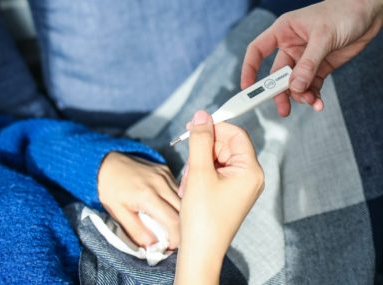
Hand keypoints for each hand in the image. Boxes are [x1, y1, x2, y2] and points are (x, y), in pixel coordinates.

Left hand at [98, 152, 180, 248]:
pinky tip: (169, 207)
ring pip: (184, 199)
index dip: (176, 237)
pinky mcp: (166, 170)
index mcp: (147, 196)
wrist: (106, 163)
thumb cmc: (110, 189)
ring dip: (181, 213)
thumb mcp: (118, 213)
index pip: (173, 220)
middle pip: (183, 210)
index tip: (171, 246)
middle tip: (173, 238)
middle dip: (181, 227)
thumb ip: (136, 231)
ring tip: (172, 224)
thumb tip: (153, 246)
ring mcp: (165, 174)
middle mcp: (160, 183)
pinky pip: (178, 189)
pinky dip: (177, 201)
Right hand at [174, 111, 263, 284]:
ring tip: (190, 184)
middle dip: (204, 151)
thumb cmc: (203, 217)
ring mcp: (240, 185)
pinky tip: (192, 189)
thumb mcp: (199, 173)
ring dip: (199, 165)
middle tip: (189, 166)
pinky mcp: (230, 192)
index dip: (215, 127)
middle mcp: (249, 176)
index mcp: (250, 170)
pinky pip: (215, 172)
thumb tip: (202, 116)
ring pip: (217, 158)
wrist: (200, 251)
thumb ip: (201, 140)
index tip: (194, 127)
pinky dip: (201, 175)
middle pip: (226, 146)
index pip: (236, 134)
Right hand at [242, 0, 382, 116]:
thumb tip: (294, 87)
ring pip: (294, 84)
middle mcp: (290, 47)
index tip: (247, 88)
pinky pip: (310, 87)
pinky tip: (318, 103)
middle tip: (283, 109)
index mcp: (283, 32)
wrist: (370, 12)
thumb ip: (308, 63)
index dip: (249, 69)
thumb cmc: (344, 12)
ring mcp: (304, 60)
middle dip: (279, 93)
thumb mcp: (324, 36)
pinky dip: (313, 96)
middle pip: (277, 75)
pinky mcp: (318, 68)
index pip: (257, 51)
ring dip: (300, 96)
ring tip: (312, 101)